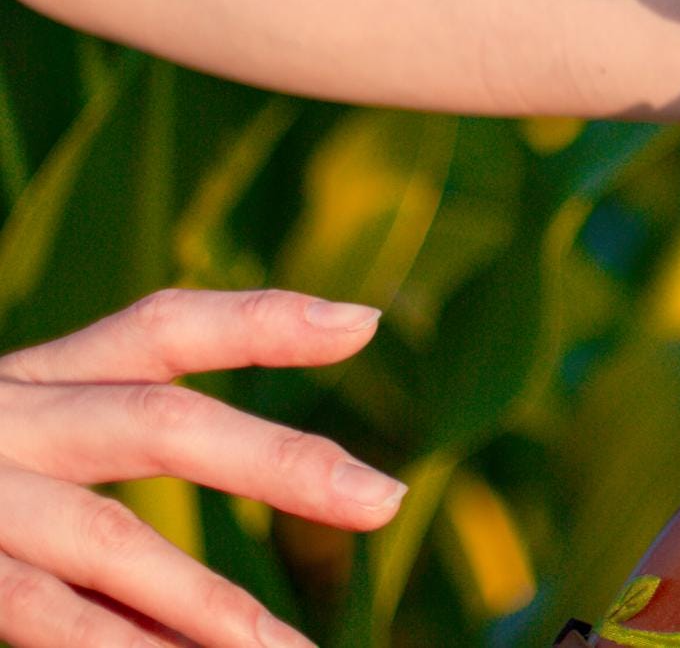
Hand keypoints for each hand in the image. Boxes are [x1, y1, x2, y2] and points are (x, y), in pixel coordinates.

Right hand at [0, 289, 404, 647]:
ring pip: (107, 544)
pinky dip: (116, 644)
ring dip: (208, 605)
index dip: (260, 318)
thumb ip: (104, 412)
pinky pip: (39, 614)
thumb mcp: (14, 424)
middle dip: (276, 461)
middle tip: (386, 498)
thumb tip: (286, 376)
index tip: (364, 322)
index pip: (158, 327)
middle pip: (157, 423)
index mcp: (28, 380)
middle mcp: (4, 422)